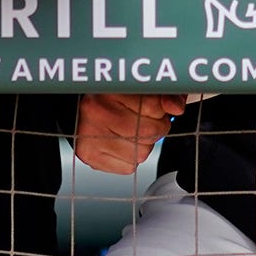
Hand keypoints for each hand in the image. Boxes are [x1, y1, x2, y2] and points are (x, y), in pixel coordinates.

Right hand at [73, 92, 187, 172]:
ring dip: (143, 145)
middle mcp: (96, 112)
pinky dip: (130, 158)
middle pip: (149, 132)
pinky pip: (129, 167)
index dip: (160, 110)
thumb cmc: (113, 98)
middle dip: (156, 128)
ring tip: (129, 132)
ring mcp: (90, 136)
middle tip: (145, 121)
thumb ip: (163, 94)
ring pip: (142, 153)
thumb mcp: (140, 88)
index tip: (154, 108)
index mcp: (111, 90)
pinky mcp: (89, 156)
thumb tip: (176, 107)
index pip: (153, 106)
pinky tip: (120, 144)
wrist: (79, 111)